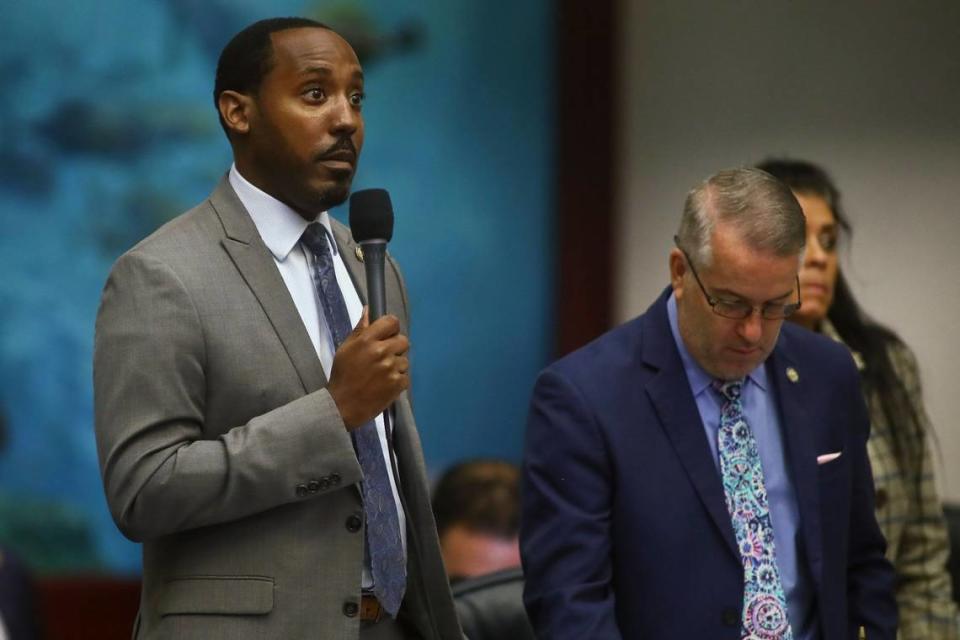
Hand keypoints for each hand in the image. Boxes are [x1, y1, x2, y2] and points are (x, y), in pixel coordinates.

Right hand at [327, 308, 409, 428]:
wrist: (342, 405)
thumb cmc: (342, 375)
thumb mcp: (346, 348)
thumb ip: (360, 329)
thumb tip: (369, 310)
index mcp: (368, 340)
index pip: (392, 322)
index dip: (391, 328)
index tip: (387, 335)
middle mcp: (382, 351)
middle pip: (403, 341)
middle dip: (395, 347)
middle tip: (384, 357)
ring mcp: (391, 368)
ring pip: (405, 360)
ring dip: (396, 366)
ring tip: (381, 374)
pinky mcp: (398, 384)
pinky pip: (406, 376)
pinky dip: (398, 380)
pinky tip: (385, 384)